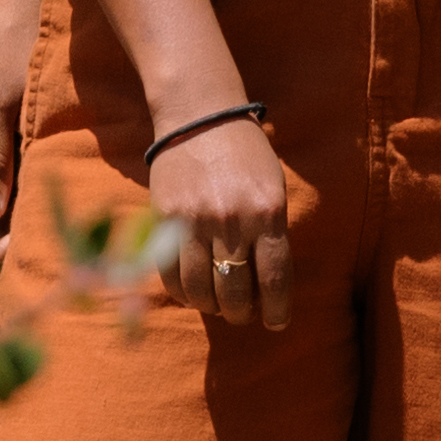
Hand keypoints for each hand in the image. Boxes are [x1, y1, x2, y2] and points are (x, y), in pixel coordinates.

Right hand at [142, 109, 300, 330]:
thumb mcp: (272, 188)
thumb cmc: (246, 155)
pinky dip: (182, 293)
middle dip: (242, 313)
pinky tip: (192, 293)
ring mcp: (194, 221)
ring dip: (211, 307)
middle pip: (235, 291)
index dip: (276, 309)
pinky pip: (170, 275)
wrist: (200, 118)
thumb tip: (267, 285)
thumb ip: (271, 233)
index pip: (274, 278)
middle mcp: (231, 220)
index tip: (276, 323)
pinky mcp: (164, 220)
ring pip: (200, 290)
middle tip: (243, 314)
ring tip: (218, 306)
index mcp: (267, 212)